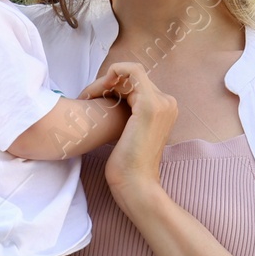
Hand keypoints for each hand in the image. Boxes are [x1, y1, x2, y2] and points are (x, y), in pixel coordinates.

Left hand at [92, 62, 177, 212]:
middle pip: (133, 77)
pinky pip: (131, 71)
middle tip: (87, 96)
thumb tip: (112, 102)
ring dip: (106, 80)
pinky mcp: (150, 105)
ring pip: (130, 73)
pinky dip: (112, 73)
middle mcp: (167, 102)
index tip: (96, 97)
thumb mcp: (129, 133)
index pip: (138, 83)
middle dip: (108, 82)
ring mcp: (161, 103)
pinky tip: (97, 91)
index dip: (115, 85)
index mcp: (164, 109)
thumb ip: (128, 115)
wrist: (135, 184)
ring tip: (88, 97)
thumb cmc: (128, 165)